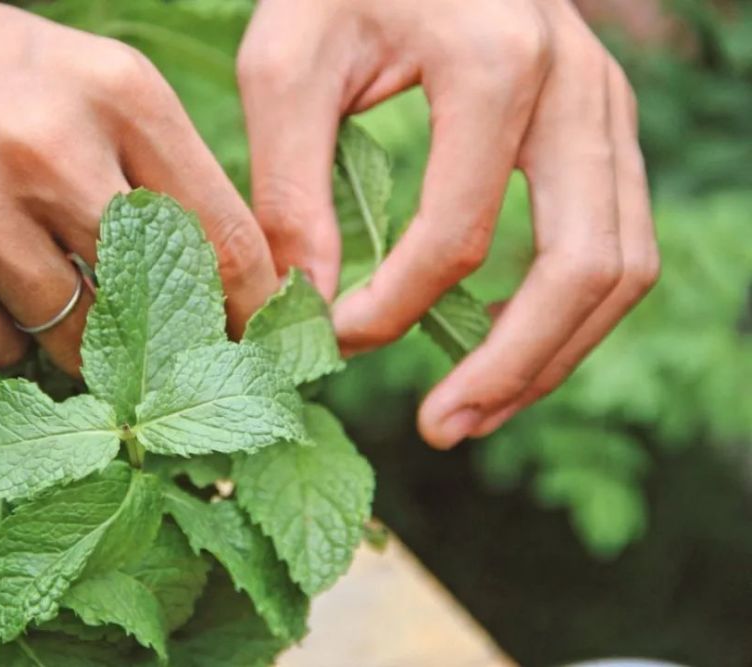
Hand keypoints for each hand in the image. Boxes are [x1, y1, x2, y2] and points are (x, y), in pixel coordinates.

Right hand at [0, 0, 276, 373]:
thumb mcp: (90, 82)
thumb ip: (162, 169)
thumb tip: (227, 278)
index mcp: (118, 97)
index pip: (223, 236)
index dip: (253, 309)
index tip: (260, 345)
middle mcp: (47, 150)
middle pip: (150, 300)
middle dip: (168, 345)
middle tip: (166, 358)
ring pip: (70, 336)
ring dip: (81, 346)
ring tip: (65, 312)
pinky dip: (8, 340)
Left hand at [238, 0, 659, 447]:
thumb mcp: (287, 63)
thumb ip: (292, 184)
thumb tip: (309, 303)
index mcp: (495, 64)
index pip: (458, 237)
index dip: (395, 311)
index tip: (336, 340)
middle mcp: (576, 86)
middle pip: (580, 267)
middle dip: (511, 367)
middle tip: (443, 428)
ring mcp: (606, 107)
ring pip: (621, 266)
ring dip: (553, 355)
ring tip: (478, 412)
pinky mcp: (604, 128)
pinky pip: (617, 241)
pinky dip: (571, 312)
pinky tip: (511, 350)